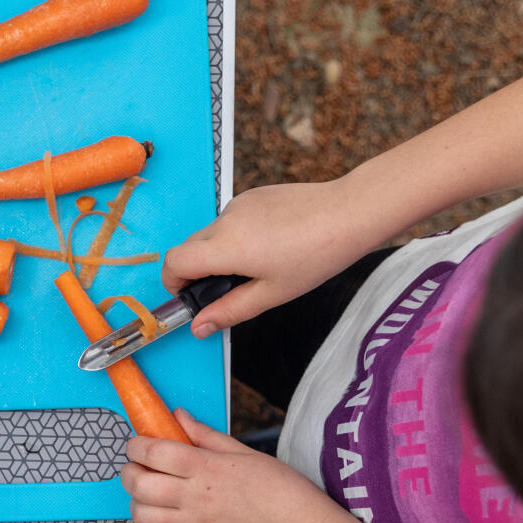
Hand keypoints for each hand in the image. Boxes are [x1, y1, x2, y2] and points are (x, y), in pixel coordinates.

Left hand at [120, 410, 360, 522]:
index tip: (137, 444)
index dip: (136, 445)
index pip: (152, 452)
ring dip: (138, 502)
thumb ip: (206, 436)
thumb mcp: (246, 453)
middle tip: (137, 468)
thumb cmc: (283, 492)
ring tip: (149, 495)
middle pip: (138, 484)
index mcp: (206, 468)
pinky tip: (167, 519)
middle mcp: (194, 498)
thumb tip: (180, 417)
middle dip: (129, 472)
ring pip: (142, 516)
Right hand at [162, 180, 387, 335]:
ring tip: (260, 264)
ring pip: (210, 234)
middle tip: (229, 287)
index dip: (173, 283)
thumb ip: (230, 310)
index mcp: (225, 248)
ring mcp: (238, 205)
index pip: (172, 262)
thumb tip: (199, 327)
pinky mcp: (252, 195)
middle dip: (197, 270)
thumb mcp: (273, 293)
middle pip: (188, 248)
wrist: (349, 212)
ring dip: (219, 252)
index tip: (190, 296)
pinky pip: (231, 219)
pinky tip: (271, 243)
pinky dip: (238, 235)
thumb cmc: (316, 255)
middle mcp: (224, 221)